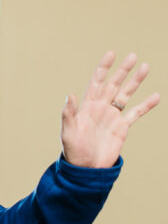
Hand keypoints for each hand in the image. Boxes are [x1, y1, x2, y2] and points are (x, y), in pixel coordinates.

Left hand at [61, 51, 158, 168]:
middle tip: (133, 56)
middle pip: (113, 85)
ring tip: (145, 67)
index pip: (96, 82)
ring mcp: (112, 117)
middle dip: (122, 71)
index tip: (111, 54)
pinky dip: (146, 105)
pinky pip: (136, 113)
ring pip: (126, 94)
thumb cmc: (73, 151)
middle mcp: (100, 108)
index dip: (103, 69)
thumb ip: (69, 114)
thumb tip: (70, 95)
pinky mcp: (122, 127)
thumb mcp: (68, 132)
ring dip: (135, 81)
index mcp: (86, 107)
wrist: (86, 169)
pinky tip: (156, 96)